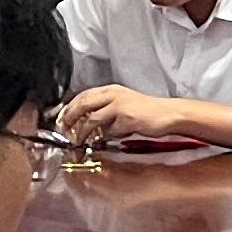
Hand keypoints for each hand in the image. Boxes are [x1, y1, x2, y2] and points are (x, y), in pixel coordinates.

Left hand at [58, 84, 180, 151]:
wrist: (168, 114)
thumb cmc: (147, 111)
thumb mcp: (123, 104)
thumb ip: (105, 111)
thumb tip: (87, 123)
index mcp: (111, 90)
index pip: (83, 95)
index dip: (70, 107)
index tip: (62, 118)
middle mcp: (113, 94)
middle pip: (83, 104)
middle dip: (70, 117)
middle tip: (64, 129)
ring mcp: (119, 106)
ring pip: (92, 119)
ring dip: (83, 132)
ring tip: (79, 141)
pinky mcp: (126, 118)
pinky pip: (110, 131)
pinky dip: (107, 137)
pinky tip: (109, 140)